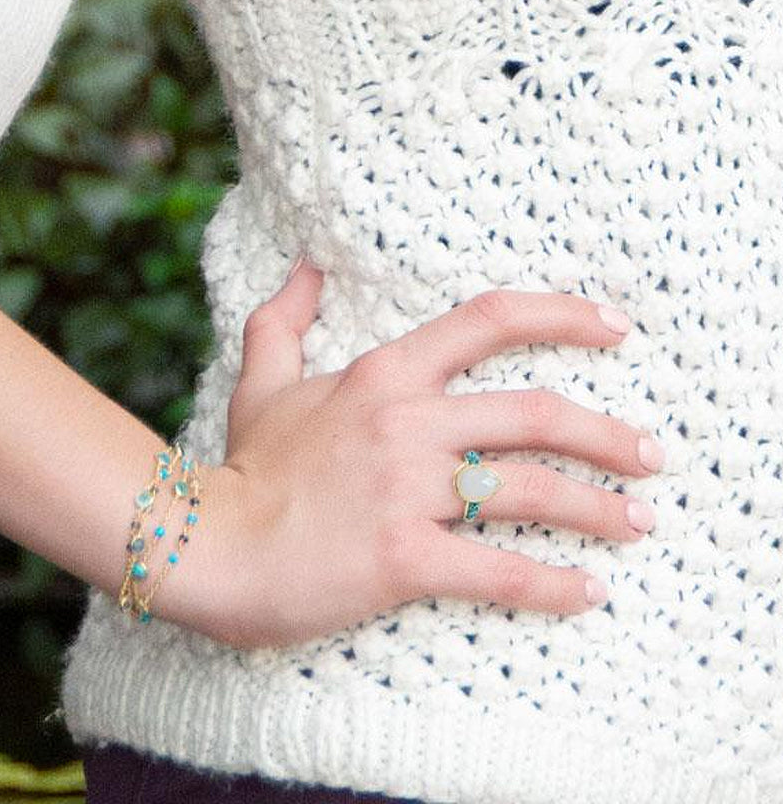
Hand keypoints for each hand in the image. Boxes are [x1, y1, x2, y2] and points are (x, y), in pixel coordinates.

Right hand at [162, 260, 662, 649]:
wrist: (208, 545)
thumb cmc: (242, 468)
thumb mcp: (262, 382)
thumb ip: (285, 318)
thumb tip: (305, 266)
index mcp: (384, 375)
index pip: (488, 323)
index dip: (561, 316)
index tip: (614, 328)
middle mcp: (406, 423)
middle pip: (535, 415)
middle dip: (607, 435)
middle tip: (650, 455)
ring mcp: (407, 489)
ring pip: (530, 490)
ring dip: (597, 508)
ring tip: (638, 522)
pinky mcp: (404, 557)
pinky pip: (496, 570)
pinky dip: (551, 585)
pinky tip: (588, 592)